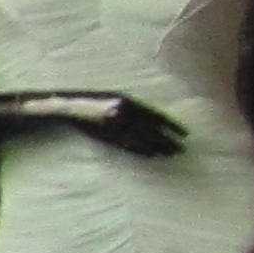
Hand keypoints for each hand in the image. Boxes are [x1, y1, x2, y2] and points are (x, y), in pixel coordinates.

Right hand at [60, 95, 184, 158]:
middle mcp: (124, 116)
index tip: (185, 135)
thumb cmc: (94, 99)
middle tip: (181, 150)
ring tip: (169, 155)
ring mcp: (115, 128)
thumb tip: (156, 120)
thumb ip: (134, 107)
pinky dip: (141, 151)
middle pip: (152, 131)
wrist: (68, 107)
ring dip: (157, 148)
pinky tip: (151, 155)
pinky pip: (128, 146)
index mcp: (129, 102)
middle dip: (168, 141)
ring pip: (142, 140)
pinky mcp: (107, 137)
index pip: (156, 117)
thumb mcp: (116, 97)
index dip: (172, 126)